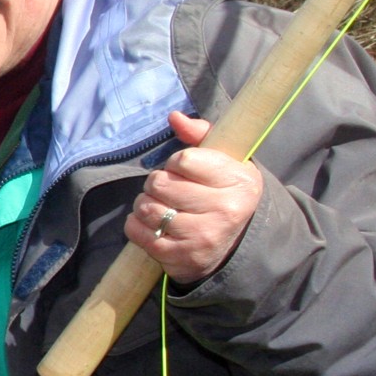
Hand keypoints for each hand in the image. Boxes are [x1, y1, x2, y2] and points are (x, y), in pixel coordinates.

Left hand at [123, 111, 262, 284]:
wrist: (234, 245)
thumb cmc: (221, 194)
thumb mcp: (223, 162)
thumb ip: (200, 134)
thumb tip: (175, 117)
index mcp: (239, 181)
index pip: (183, 159)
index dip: (176, 163)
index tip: (185, 171)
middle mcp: (225, 210)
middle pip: (160, 183)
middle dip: (156, 183)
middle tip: (169, 190)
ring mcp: (203, 236)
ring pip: (146, 207)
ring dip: (145, 204)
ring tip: (161, 206)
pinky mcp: (182, 257)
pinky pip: (138, 231)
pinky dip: (136, 225)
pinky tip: (152, 224)